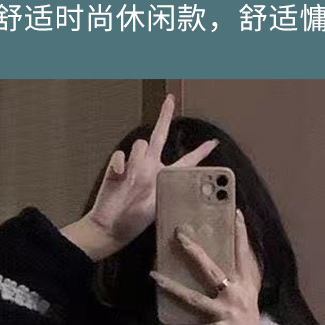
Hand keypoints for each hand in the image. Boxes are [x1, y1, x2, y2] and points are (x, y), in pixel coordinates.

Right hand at [62, 95, 216, 259]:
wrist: (110, 226)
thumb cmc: (135, 220)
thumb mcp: (159, 206)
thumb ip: (163, 185)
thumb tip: (165, 171)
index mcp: (165, 177)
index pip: (187, 160)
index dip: (201, 151)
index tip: (214, 142)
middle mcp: (151, 167)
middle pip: (160, 135)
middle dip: (165, 116)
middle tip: (170, 99)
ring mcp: (133, 166)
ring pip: (140, 144)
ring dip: (138, 158)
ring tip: (133, 182)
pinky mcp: (117, 167)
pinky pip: (120, 155)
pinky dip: (120, 164)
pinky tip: (120, 176)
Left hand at [150, 210, 269, 324]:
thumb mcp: (246, 308)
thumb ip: (236, 291)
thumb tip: (220, 278)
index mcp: (248, 288)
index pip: (244, 256)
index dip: (241, 234)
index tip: (236, 212)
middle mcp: (239, 296)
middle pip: (214, 267)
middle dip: (195, 249)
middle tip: (179, 233)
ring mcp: (228, 313)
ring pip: (194, 296)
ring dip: (171, 286)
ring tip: (153, 275)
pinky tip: (167, 324)